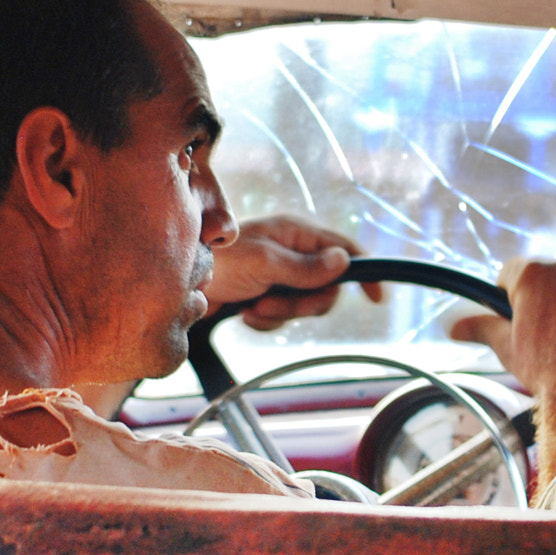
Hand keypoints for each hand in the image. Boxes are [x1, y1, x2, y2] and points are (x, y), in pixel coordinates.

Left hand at [200, 215, 383, 329]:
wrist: (179, 285)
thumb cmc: (218, 262)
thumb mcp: (265, 263)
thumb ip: (306, 267)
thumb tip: (344, 262)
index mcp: (296, 233)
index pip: (345, 249)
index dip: (364, 272)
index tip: (376, 298)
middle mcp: (292, 252)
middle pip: (326, 287)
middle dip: (303, 303)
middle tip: (275, 303)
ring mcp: (279, 275)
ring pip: (305, 306)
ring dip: (280, 313)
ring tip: (254, 307)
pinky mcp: (265, 295)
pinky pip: (283, 317)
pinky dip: (266, 321)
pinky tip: (246, 314)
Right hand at [449, 257, 555, 487]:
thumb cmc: (546, 372)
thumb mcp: (507, 349)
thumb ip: (480, 328)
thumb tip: (453, 327)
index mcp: (534, 274)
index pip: (513, 272)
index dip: (511, 295)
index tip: (517, 315)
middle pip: (552, 276)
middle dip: (549, 298)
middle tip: (549, 335)